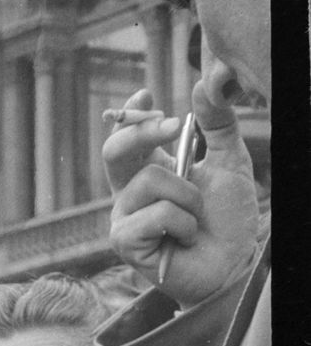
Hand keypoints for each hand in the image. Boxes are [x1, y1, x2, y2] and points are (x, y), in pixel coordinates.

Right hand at [103, 83, 261, 306]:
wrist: (231, 261)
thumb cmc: (227, 218)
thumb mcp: (229, 160)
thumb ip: (217, 124)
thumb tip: (202, 84)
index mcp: (149, 172)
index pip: (128, 139)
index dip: (131, 116)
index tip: (145, 95)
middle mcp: (130, 194)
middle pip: (115, 151)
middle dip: (143, 132)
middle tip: (172, 126)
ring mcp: (123, 219)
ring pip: (149, 181)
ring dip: (187, 195)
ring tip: (194, 218)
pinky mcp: (125, 242)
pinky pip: (155, 214)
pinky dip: (181, 223)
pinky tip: (183, 239)